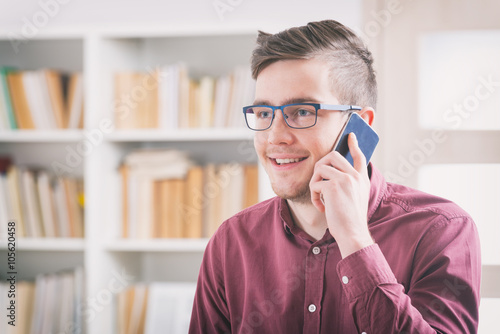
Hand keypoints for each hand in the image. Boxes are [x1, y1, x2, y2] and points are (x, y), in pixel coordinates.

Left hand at [309, 133, 373, 257]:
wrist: (352, 233)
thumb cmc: (350, 219)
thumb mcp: (354, 197)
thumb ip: (348, 184)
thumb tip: (329, 174)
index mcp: (361, 179)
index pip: (359, 156)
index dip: (354, 144)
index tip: (350, 136)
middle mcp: (354, 176)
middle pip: (332, 155)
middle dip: (320, 166)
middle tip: (318, 181)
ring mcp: (345, 179)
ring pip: (320, 168)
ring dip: (315, 183)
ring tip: (319, 197)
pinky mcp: (333, 186)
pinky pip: (315, 184)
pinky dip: (314, 196)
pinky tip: (321, 207)